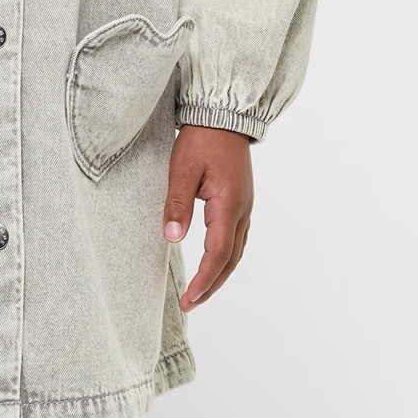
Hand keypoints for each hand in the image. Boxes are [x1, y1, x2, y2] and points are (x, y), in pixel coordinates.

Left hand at [163, 124, 253, 309]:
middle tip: (191, 304)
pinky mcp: (241, 200)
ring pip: (236, 251)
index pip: (217, 255)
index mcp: (228, 205)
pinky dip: (225, 257)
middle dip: (211, 285)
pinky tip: (213, 262)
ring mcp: (245, 206)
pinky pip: (237, 238)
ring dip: (219, 274)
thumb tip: (172, 239)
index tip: (188, 300)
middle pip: (230, 260)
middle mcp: (242, 210)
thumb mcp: (182, 169)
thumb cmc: (201, 138)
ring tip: (201, 291)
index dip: (203, 281)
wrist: (224, 113)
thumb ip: (177, 204)